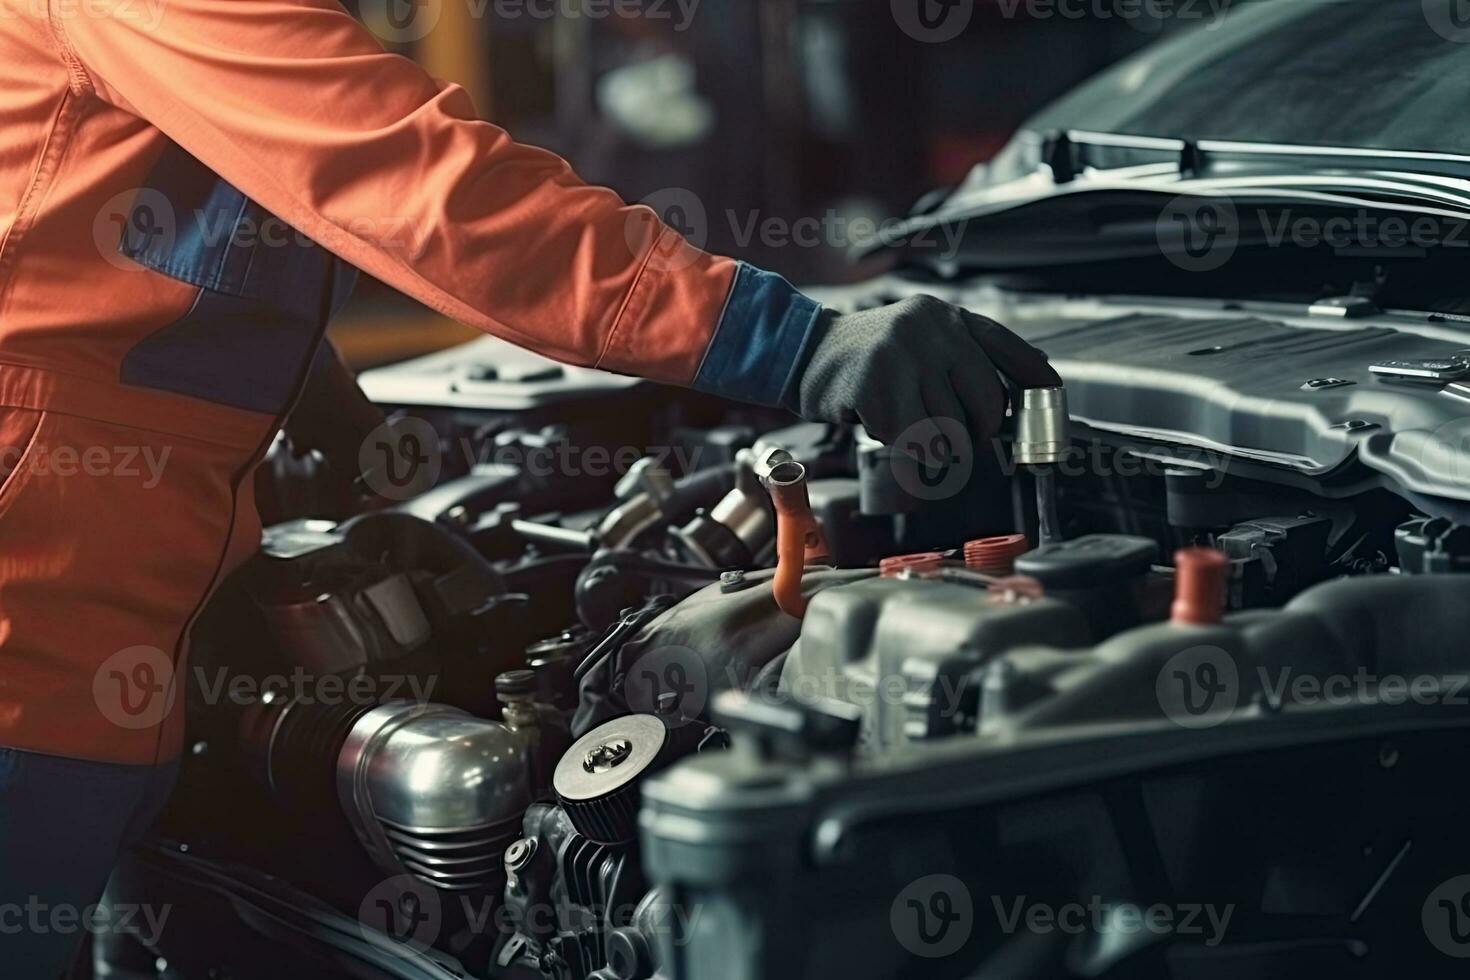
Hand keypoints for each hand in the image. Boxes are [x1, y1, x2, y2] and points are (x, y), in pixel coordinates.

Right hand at [790, 295, 1060, 444]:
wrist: (805, 352)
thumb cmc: (869, 358)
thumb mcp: (922, 340)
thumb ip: (967, 356)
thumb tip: (1030, 383)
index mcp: (948, 317)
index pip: (1010, 349)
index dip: (1036, 381)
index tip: (1051, 403)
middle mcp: (932, 329)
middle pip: (986, 402)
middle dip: (974, 430)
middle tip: (952, 434)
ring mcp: (904, 354)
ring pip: (950, 428)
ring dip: (931, 441)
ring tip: (905, 420)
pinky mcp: (877, 384)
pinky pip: (913, 440)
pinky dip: (901, 445)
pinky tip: (882, 423)